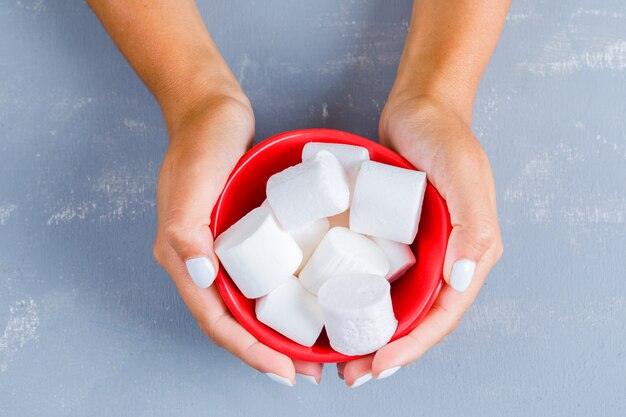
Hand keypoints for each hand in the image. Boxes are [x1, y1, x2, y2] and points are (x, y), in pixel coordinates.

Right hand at [152, 92, 322, 385]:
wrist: (212, 109)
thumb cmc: (201, 143)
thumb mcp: (190, 184)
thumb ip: (185, 232)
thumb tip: (201, 278)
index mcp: (183, 259)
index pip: (216, 321)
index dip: (249, 351)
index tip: (285, 370)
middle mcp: (201, 262)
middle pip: (234, 322)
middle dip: (267, 352)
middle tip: (308, 369)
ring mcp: (221, 250)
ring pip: (248, 305)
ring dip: (276, 332)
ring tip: (312, 348)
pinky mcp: (240, 236)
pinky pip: (260, 278)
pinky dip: (280, 298)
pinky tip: (306, 301)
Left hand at [337, 95, 502, 386]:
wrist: (418, 106)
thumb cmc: (442, 135)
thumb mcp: (463, 175)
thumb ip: (472, 227)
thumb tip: (460, 282)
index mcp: (470, 254)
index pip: (443, 315)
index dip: (412, 346)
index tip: (377, 364)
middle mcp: (445, 258)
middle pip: (418, 319)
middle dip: (388, 353)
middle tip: (352, 373)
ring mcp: (418, 249)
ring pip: (396, 304)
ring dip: (371, 333)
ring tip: (340, 354)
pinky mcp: (393, 236)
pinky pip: (378, 276)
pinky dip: (360, 299)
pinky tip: (335, 310)